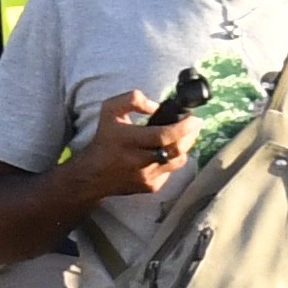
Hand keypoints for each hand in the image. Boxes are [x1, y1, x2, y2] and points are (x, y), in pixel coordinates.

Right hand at [67, 86, 193, 201]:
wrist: (92, 175)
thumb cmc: (104, 138)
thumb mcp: (110, 110)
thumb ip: (132, 100)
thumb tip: (156, 107)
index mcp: (128, 140)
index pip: (164, 136)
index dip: (184, 127)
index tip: (194, 118)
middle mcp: (138, 161)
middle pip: (177, 149)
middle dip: (191, 135)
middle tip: (194, 124)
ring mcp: (146, 177)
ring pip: (178, 161)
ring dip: (185, 147)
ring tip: (183, 136)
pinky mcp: (151, 187)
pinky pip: (171, 171)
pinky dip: (173, 160)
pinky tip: (167, 151)